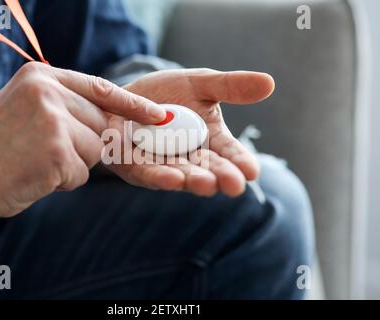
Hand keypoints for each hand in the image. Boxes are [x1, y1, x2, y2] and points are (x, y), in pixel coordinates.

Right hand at [0, 62, 165, 225]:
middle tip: (47, 152)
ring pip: (95, 150)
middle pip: (101, 123)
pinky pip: (82, 173)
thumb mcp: (28, 111)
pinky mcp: (57, 151)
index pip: (101, 87)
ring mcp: (53, 120)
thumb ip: (67, 109)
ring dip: (74, 164)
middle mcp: (49, 92)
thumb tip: (115, 124)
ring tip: (38, 162)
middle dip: (86, 145)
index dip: (131, 104)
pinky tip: (36, 175)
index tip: (158, 115)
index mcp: (41, 77)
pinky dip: (64, 181)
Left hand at [106, 68, 274, 196]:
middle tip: (235, 185)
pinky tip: (173, 179)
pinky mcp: (136, 167)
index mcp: (210, 139)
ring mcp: (164, 164)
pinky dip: (161, 176)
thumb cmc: (168, 93)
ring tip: (207, 184)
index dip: (240, 162)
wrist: (127, 96)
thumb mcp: (200, 84)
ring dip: (193, 180)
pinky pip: (149, 173)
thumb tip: (270, 83)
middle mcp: (190, 157)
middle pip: (208, 169)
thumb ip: (230, 87)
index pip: (229, 153)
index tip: (253, 171)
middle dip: (221, 177)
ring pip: (181, 174)